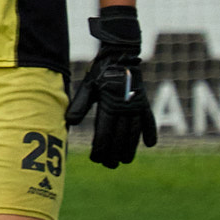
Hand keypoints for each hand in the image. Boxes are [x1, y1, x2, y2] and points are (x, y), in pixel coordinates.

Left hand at [64, 7, 156, 168]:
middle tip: (108, 165)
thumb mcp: (88, 87)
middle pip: (120, 138)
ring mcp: (136, 106)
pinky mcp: (144, 102)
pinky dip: (150, 131)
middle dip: (114, 153)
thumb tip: (69, 122)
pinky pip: (149, 119)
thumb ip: (80, 105)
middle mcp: (125, 108)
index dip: (100, 148)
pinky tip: (150, 144)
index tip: (95, 159)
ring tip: (125, 160)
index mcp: (109, 105)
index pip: (104, 134)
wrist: (120, 55)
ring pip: (134, 133)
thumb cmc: (100, 72)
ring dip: (130, 148)